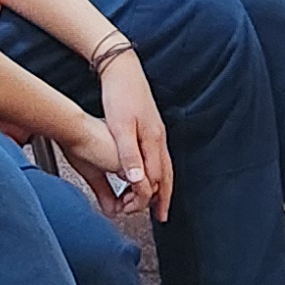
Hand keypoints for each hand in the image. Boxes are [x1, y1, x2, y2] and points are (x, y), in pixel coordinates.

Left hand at [92, 47, 174, 219]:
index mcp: (152, 139)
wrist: (121, 69)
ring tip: (157, 200)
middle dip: (164, 196)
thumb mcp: (120, 127)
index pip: (157, 177)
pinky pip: (158, 156)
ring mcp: (156, 130)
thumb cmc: (119, 95)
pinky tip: (148, 172)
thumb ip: (129, 155)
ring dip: (161, 185)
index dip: (155, 198)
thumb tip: (139, 182)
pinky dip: (156, 170)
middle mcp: (158, 137)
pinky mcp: (150, 125)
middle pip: (166, 174)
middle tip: (162, 215)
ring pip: (163, 165)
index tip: (154, 216)